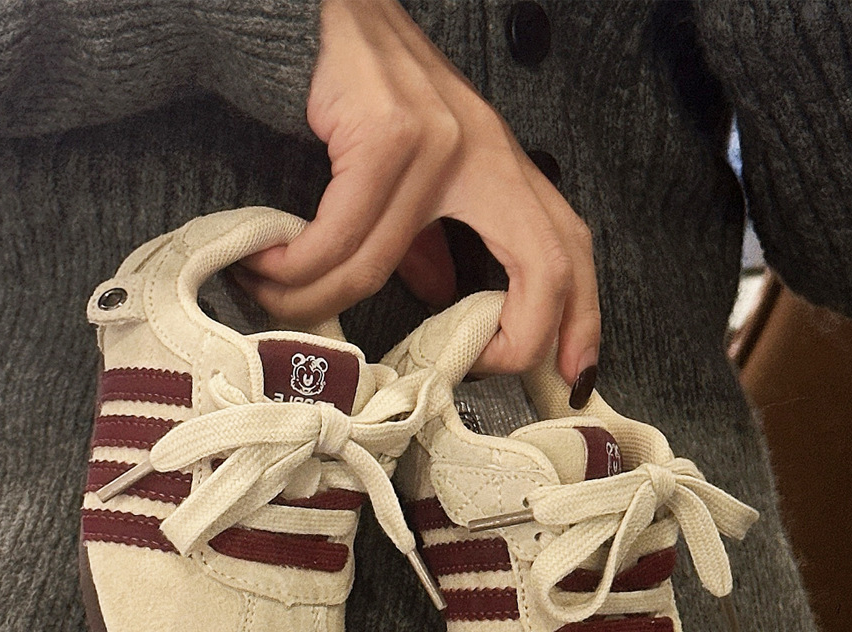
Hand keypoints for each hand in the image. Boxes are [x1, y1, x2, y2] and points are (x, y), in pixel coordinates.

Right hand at [234, 0, 599, 384]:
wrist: (315, 13)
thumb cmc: (362, 94)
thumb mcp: (411, 169)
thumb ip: (429, 235)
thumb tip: (442, 293)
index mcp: (499, 162)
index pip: (567, 244)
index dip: (582, 315)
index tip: (570, 371)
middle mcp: (485, 149)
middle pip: (550, 256)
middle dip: (530, 336)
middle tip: (480, 376)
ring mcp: (441, 140)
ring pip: (385, 264)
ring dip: (320, 298)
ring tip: (280, 302)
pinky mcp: (387, 133)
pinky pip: (340, 234)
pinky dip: (300, 267)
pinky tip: (270, 269)